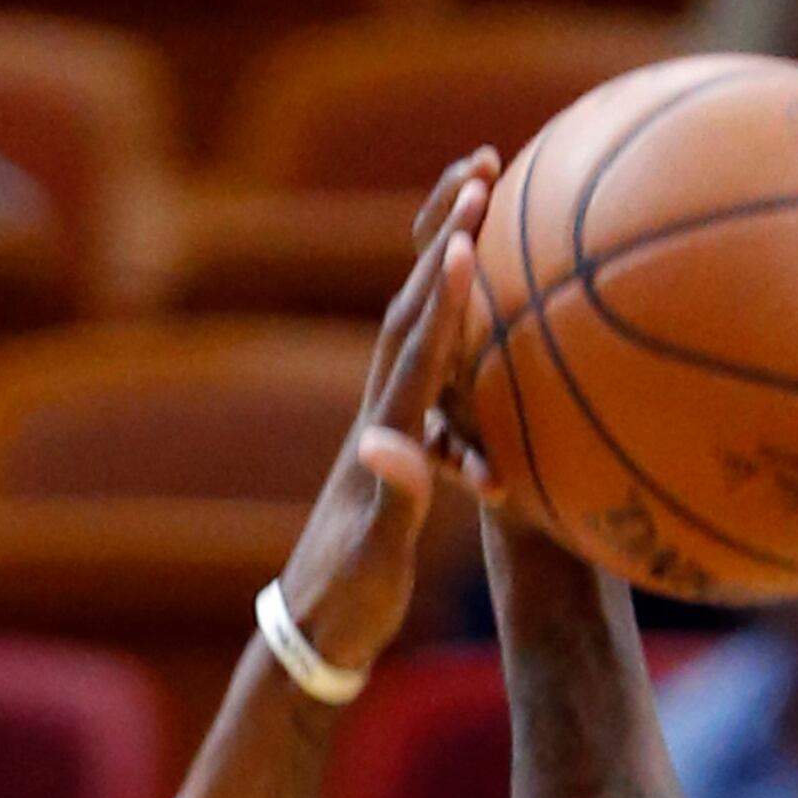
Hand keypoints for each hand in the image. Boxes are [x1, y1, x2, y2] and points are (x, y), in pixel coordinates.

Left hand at [268, 159, 491, 690]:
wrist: (312, 626)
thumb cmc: (350, 602)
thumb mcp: (377, 561)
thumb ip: (394, 503)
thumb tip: (390, 447)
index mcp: (383, 438)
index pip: (418, 354)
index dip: (446, 297)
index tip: (471, 236)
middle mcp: (378, 412)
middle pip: (412, 306)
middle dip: (446, 236)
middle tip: (486, 171)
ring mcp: (382, 417)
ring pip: (414, 318)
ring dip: (444, 255)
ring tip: (481, 197)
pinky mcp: (392, 432)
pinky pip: (427, 355)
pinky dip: (452, 311)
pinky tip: (478, 292)